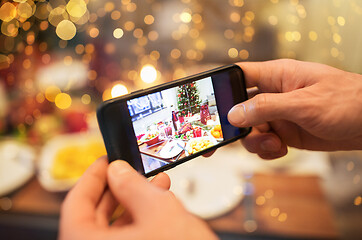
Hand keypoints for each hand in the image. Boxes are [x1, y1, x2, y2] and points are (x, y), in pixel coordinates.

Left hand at [59, 157, 216, 239]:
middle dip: (118, 189)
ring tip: (156, 184)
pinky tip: (160, 206)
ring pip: (113, 231)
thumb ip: (132, 186)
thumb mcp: (159, 212)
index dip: (92, 177)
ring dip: (133, 204)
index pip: (75, 205)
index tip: (106, 161)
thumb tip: (117, 171)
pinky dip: (141, 222)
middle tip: (131, 171)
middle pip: (93, 218)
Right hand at [228, 59, 361, 158]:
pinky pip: (263, 143)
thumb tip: (233, 115)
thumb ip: (266, 108)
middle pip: (239, 108)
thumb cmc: (347, 101)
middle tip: (221, 138)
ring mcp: (278, 116)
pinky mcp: (285, 133)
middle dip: (232, 124)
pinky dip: (266, 150)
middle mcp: (273, 95)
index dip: (221, 86)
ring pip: (249, 130)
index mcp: (276, 76)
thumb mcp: (304, 103)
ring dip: (254, 141)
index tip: (205, 103)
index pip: (240, 75)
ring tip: (273, 145)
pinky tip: (279, 149)